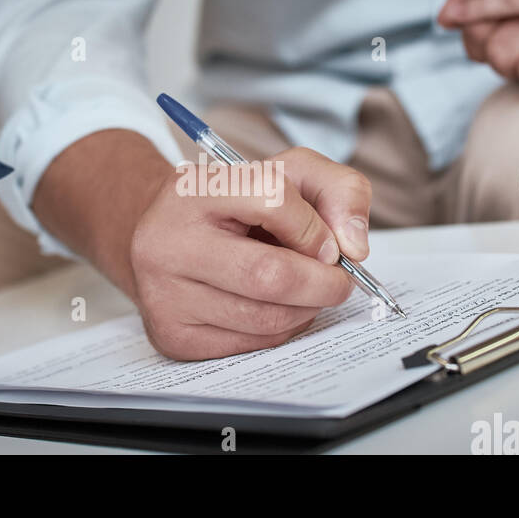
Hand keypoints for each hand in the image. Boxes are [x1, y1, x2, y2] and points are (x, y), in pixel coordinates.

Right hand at [129, 147, 370, 359]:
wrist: (165, 237)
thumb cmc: (234, 205)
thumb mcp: (287, 173)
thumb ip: (338, 189)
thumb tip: (354, 246)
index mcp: (192, 190)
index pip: (272, 199)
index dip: (316, 227)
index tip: (329, 243)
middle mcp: (166, 242)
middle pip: (270, 275)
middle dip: (323, 283)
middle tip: (338, 281)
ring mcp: (164, 294)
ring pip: (265, 319)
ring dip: (305, 309)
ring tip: (305, 291)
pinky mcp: (174, 336)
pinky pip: (251, 344)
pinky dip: (280, 330)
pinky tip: (276, 308)